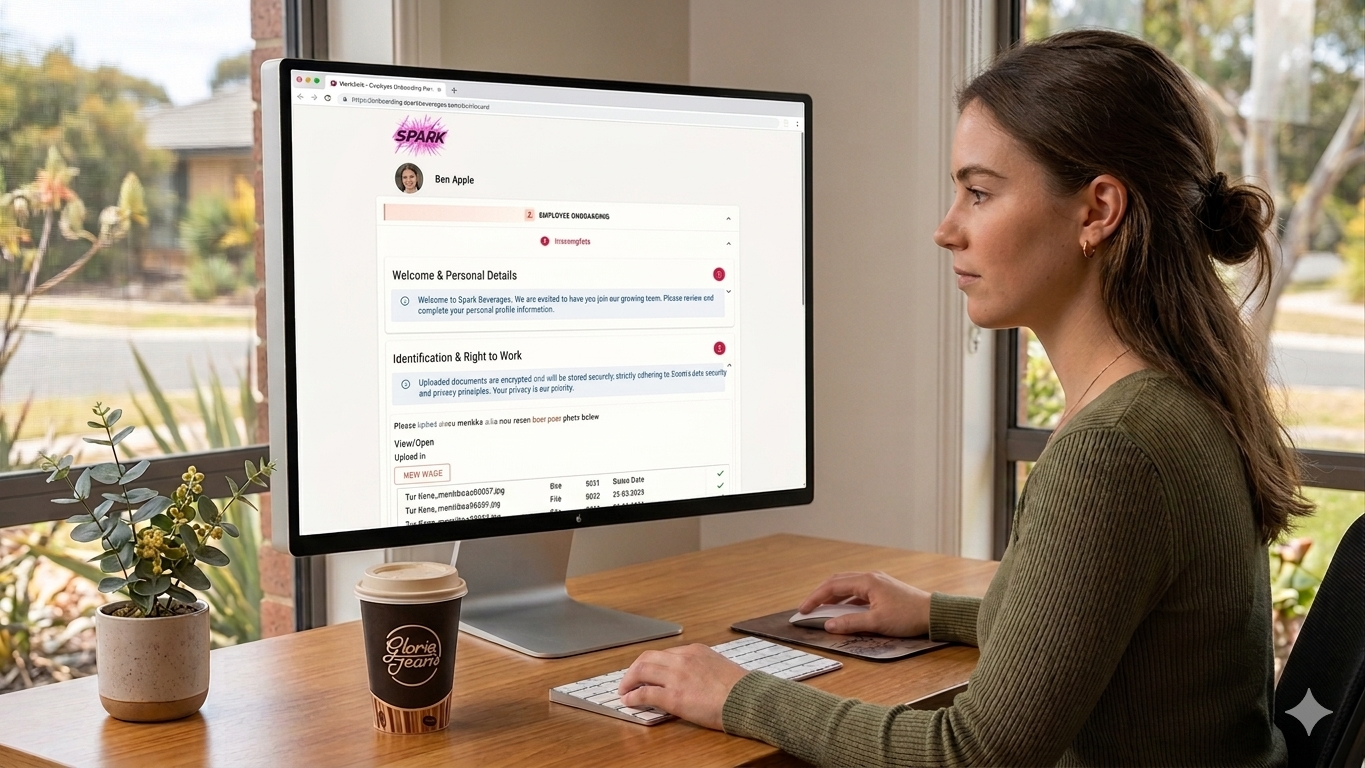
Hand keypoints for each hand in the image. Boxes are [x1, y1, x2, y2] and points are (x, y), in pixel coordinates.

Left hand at [617, 644, 748, 730]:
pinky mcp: (674, 696)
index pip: (665, 653)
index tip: (646, 671)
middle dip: (634, 669)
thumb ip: (703, 668)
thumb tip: (694, 679)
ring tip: (624, 690)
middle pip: (647, 658)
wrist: (747, 698)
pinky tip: (629, 701)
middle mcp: (683, 659)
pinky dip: (633, 696)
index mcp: (695, 651)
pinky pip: (645, 693)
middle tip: (628, 679)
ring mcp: (677, 677)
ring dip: (628, 680)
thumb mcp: (719, 667)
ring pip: (641, 671)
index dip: (651, 664)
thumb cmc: (740, 688)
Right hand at [798, 571, 930, 636]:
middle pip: (837, 582)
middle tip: (808, 608)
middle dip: (820, 595)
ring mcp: (877, 582)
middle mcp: (869, 578)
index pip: (832, 586)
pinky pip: (857, 592)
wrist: (933, 613)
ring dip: (833, 597)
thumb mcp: (877, 623)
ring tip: (822, 609)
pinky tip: (844, 611)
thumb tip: (829, 625)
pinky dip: (846, 600)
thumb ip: (851, 623)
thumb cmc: (907, 616)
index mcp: (866, 581)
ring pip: (847, 586)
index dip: (815, 598)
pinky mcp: (883, 590)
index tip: (803, 610)